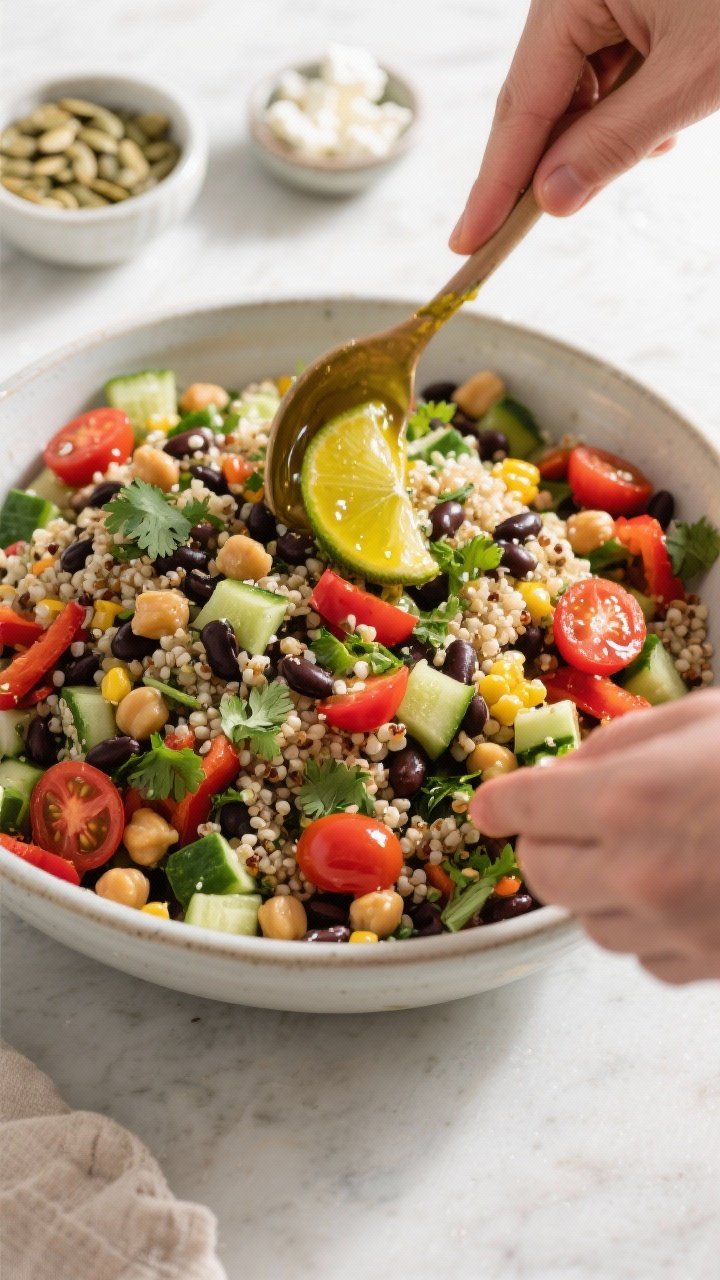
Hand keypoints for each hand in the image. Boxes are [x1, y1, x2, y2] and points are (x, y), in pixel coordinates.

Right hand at [451, 0, 719, 251]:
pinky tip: (667, 115)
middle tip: (519, 232)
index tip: (469, 242)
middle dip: (549, 162)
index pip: (519, 106)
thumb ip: (615, 143)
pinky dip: (631, 105)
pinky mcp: (631, 2)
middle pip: (538, 97)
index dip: (494, 183)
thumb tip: (552, 199)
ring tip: (661, 134)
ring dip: (604, 133)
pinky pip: (609, 71)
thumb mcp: (694, 76)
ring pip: (577, 90)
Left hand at [469, 690, 719, 983]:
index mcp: (631, 798)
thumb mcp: (704, 718)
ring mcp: (676, 928)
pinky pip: (643, 955)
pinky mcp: (709, 966)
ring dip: (599, 885)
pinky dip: (647, 925)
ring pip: (588, 921)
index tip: (491, 806)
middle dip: (545, 843)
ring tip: (649, 847)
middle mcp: (640, 872)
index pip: (523, 810)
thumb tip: (565, 773)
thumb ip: (623, 745)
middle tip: (571, 819)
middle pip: (541, 874)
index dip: (500, 805)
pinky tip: (687, 889)